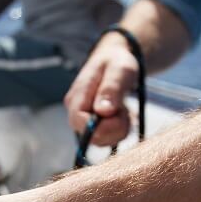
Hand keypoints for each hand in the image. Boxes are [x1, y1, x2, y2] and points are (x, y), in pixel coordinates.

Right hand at [64, 31, 138, 145]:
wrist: (115, 61)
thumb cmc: (117, 62)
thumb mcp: (120, 70)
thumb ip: (111, 89)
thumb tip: (102, 111)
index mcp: (77, 95)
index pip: (79, 121)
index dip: (101, 125)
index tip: (122, 113)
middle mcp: (75, 110)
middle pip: (91, 136)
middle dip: (114, 128)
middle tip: (125, 108)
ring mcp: (83, 120)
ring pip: (101, 140)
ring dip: (119, 129)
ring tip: (123, 107)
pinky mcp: (93, 126)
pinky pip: (107, 138)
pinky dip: (120, 130)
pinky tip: (122, 114)